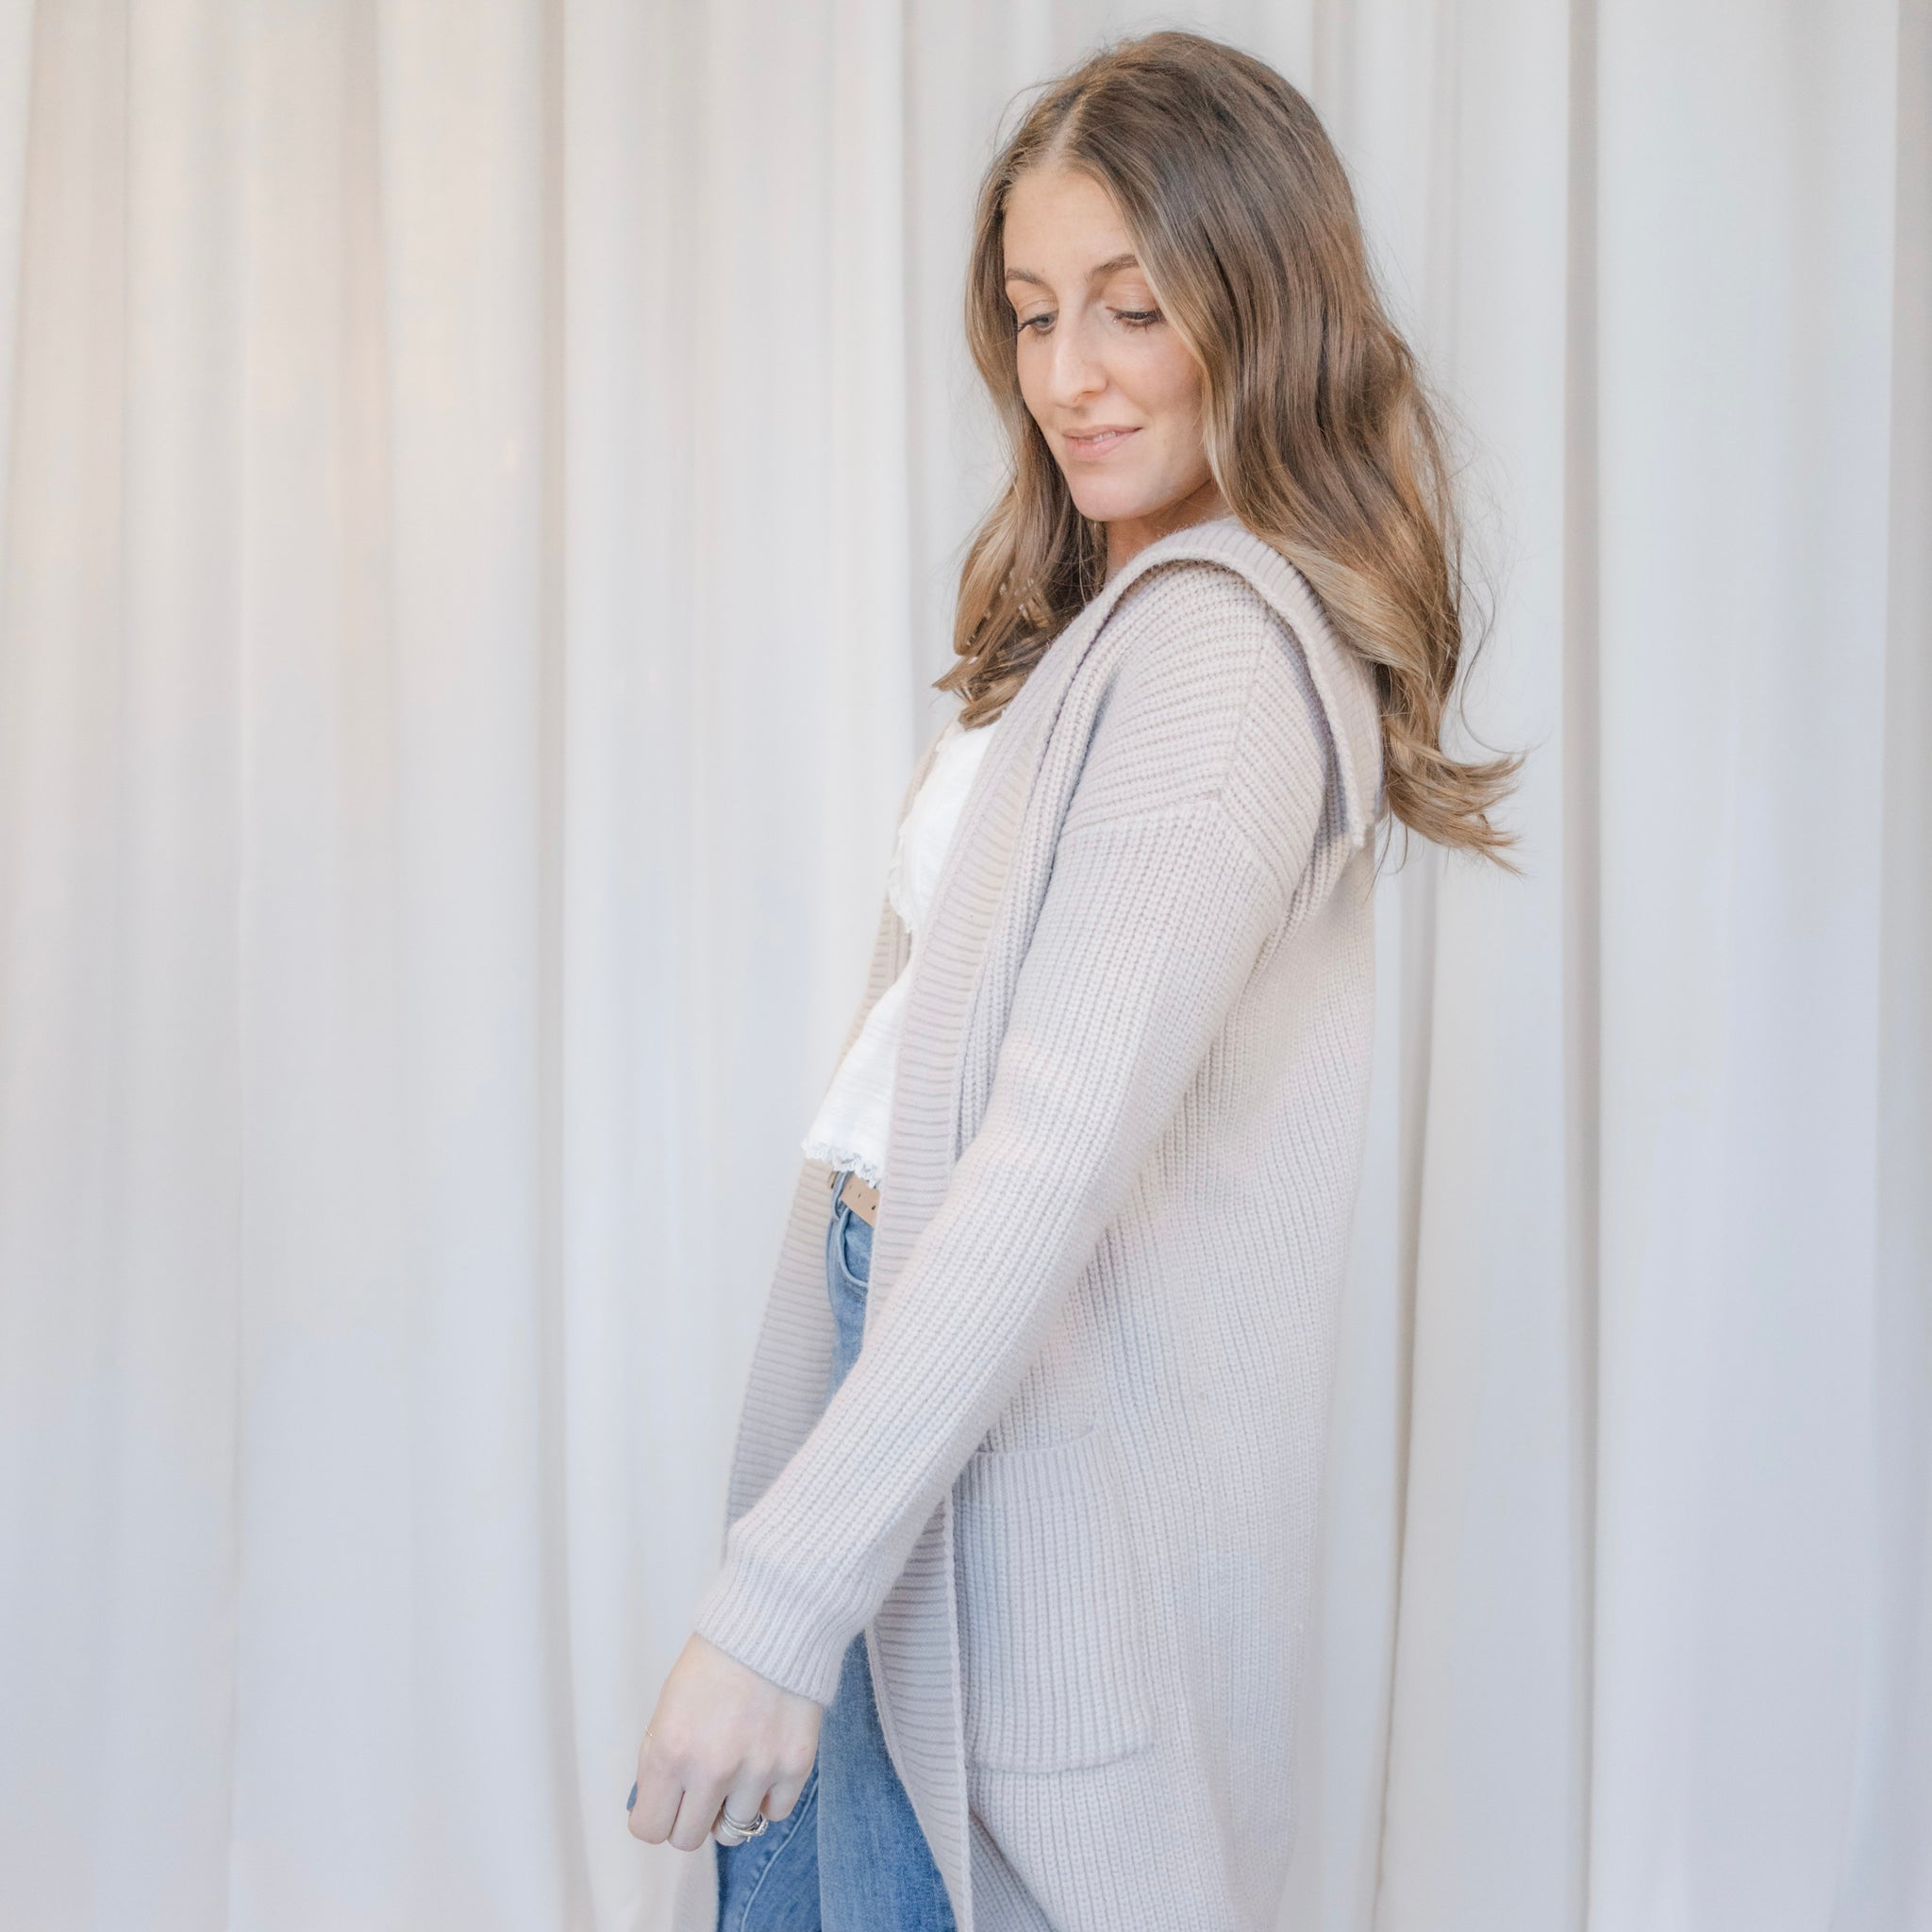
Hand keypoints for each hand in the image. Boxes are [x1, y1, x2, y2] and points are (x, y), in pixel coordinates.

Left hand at [626, 1631, 822, 1851]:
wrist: (773, 1623)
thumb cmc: (715, 1659)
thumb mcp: (667, 1706)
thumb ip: (660, 1759)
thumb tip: (659, 1802)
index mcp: (670, 1752)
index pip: (650, 1828)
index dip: (656, 1816)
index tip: (666, 1802)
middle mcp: (711, 1770)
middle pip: (688, 1839)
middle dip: (690, 1816)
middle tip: (701, 1788)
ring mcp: (756, 1771)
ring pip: (733, 1831)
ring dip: (730, 1807)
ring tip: (737, 1771)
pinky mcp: (795, 1766)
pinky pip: (775, 1813)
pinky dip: (768, 1797)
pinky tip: (764, 1764)